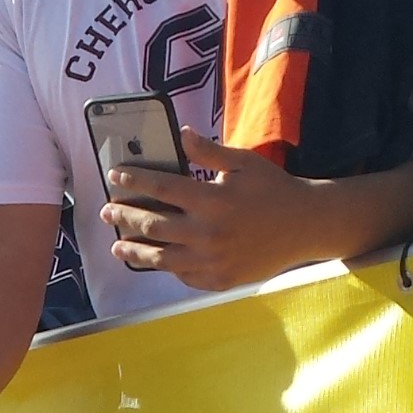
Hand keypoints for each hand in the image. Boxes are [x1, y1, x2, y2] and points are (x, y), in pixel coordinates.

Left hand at [101, 130, 328, 292]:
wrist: (304, 226)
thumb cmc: (273, 190)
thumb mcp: (244, 162)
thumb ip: (209, 151)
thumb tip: (181, 133)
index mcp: (211, 200)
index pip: (161, 188)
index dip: (134, 181)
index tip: (115, 177)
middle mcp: (206, 233)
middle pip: (152, 225)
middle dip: (124, 216)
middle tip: (108, 211)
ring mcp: (211, 260)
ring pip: (160, 258)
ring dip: (134, 251)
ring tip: (117, 246)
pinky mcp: (217, 280)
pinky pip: (182, 276)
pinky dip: (165, 268)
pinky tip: (154, 261)